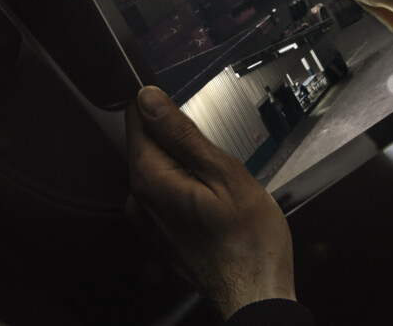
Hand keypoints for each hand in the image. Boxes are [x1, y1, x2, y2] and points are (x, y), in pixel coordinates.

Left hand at [126, 86, 294, 318]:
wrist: (255, 292)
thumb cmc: (249, 240)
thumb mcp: (224, 173)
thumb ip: (181, 133)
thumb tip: (149, 99)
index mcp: (150, 178)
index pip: (137, 117)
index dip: (165, 107)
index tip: (192, 118)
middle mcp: (138, 198)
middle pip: (148, 142)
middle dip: (180, 140)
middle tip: (217, 161)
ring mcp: (146, 217)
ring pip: (159, 167)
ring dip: (186, 165)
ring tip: (219, 187)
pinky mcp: (158, 230)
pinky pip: (165, 191)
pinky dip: (187, 187)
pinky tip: (213, 203)